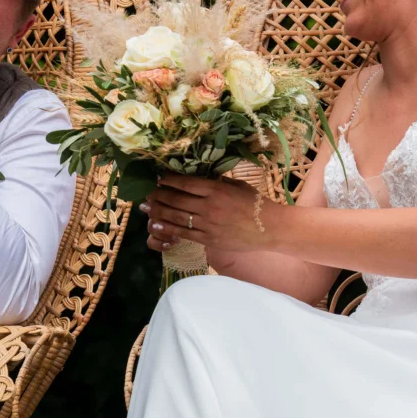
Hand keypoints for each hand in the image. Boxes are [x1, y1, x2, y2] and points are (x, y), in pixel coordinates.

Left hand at [141, 173, 274, 253]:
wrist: (271, 229)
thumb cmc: (255, 204)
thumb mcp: (236, 186)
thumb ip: (217, 182)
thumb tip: (198, 177)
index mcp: (217, 189)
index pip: (186, 183)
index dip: (169, 180)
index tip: (158, 178)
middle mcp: (210, 206)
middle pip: (176, 200)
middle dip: (158, 195)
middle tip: (146, 193)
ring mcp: (208, 225)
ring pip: (176, 217)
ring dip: (158, 211)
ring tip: (145, 208)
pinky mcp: (209, 240)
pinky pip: (184, 233)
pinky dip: (169, 228)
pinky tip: (157, 225)